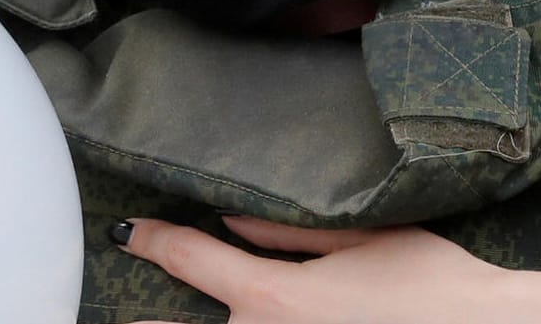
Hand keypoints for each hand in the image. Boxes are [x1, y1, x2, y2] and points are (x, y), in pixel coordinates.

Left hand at [121, 215, 506, 323]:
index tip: (127, 230)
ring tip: (151, 319)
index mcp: (274, 296)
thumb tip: (230, 225)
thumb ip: (286, 235)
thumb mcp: (360, 241)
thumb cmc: (429, 283)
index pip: (192, 261)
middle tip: (111, 311)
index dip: (154, 240)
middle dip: (147, 318)